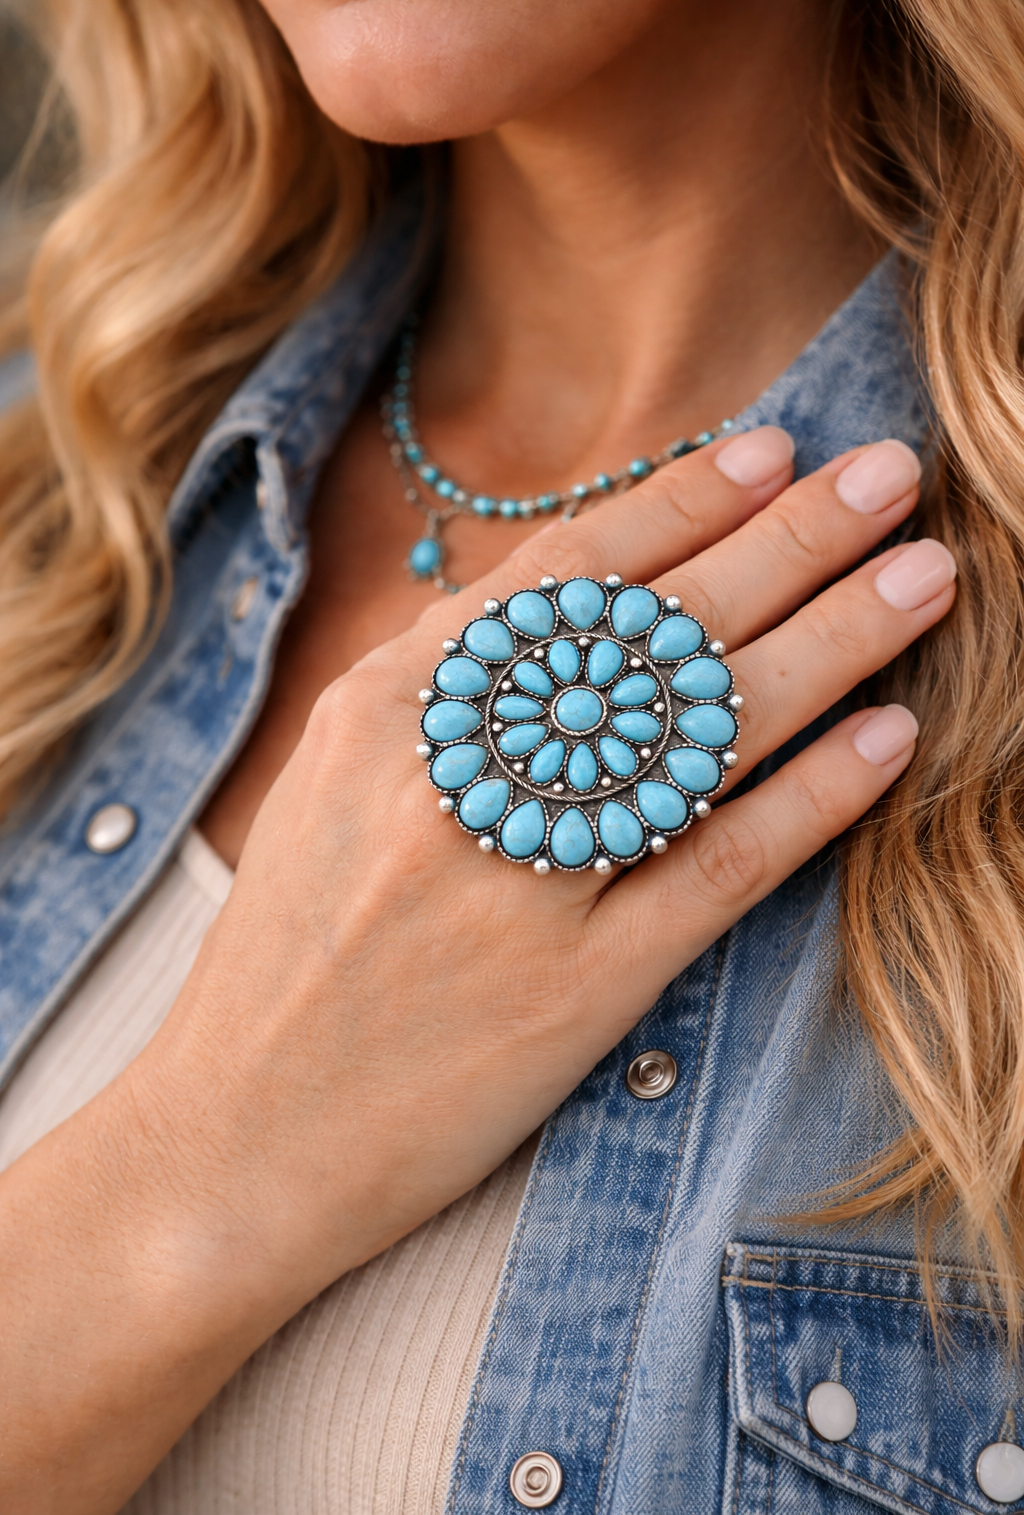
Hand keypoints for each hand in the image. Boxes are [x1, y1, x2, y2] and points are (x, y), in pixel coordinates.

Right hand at [0, 430, 952, 1511]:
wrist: (241, 1135)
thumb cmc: (289, 953)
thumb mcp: (330, 782)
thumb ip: (437, 686)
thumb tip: (568, 595)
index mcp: (385, 710)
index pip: (560, 574)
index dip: (679, 501)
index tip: (772, 449)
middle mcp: (454, 776)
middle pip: (654, 629)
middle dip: (790, 538)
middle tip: (890, 476)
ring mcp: (521, 883)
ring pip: (706, 732)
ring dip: (835, 642)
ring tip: (925, 578)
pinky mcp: (577, 991)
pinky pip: (720, 872)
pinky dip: (814, 800)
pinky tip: (889, 741)